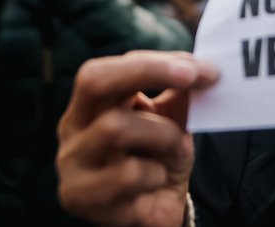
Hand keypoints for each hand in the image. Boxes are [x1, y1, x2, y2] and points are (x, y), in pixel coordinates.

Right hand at [57, 51, 219, 226]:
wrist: (155, 212)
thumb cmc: (159, 160)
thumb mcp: (173, 120)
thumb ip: (181, 93)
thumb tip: (203, 68)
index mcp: (91, 103)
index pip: (107, 68)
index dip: (152, 63)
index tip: (202, 68)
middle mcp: (73, 128)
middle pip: (95, 82)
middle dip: (149, 71)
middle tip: (192, 78)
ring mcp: (72, 163)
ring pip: (116, 127)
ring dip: (163, 134)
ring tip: (177, 149)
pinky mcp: (79, 197)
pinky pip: (126, 175)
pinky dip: (156, 175)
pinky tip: (157, 183)